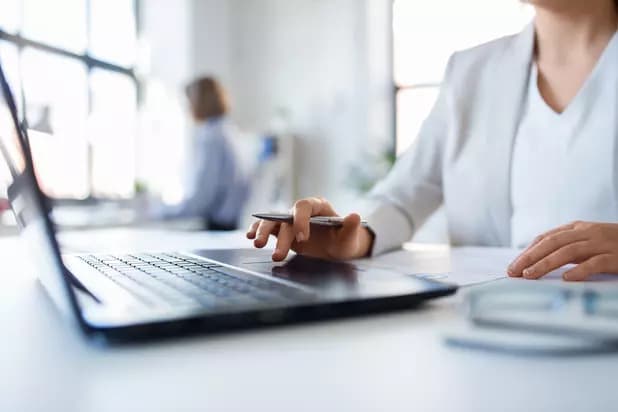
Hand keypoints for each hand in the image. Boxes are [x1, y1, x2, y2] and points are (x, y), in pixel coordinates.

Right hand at [246, 197, 373, 261]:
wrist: (339, 249)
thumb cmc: (345, 241)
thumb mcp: (350, 237)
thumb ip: (351, 227)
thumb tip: (354, 215)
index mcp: (318, 206)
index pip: (304, 206)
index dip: (300, 220)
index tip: (302, 238)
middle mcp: (302, 211)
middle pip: (285, 216)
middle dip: (281, 235)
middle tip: (279, 254)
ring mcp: (290, 220)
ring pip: (272, 220)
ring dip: (263, 231)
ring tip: (257, 244)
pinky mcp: (282, 231)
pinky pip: (267, 228)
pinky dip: (257, 230)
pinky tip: (250, 237)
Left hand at [508, 221, 617, 280]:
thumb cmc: (613, 247)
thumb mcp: (587, 243)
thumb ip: (566, 249)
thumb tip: (536, 262)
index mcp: (577, 228)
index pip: (546, 238)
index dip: (527, 251)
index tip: (512, 266)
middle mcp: (587, 233)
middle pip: (552, 243)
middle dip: (530, 257)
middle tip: (513, 272)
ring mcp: (602, 243)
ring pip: (568, 251)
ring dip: (546, 263)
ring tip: (530, 275)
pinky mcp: (617, 256)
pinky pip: (596, 262)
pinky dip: (580, 270)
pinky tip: (567, 279)